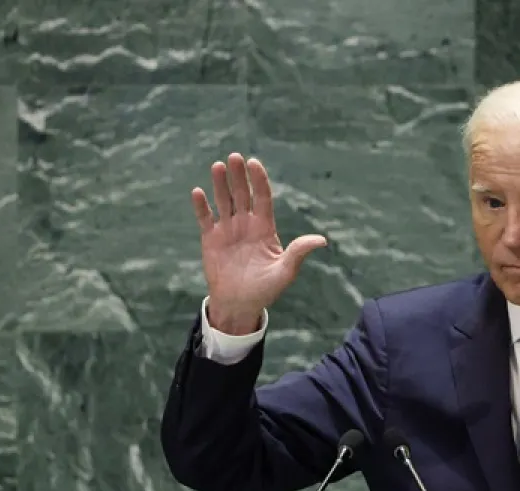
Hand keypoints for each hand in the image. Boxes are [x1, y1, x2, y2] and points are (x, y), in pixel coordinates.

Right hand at [191, 152, 327, 334]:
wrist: (239, 304)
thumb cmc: (265, 290)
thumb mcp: (285, 272)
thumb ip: (298, 253)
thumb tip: (322, 240)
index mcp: (265, 228)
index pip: (263, 197)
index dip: (259, 180)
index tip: (254, 163)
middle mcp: (246, 224)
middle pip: (243, 194)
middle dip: (239, 175)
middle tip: (234, 157)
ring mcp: (228, 229)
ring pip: (224, 200)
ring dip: (220, 184)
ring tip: (218, 166)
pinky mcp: (211, 238)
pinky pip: (206, 218)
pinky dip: (201, 206)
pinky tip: (198, 192)